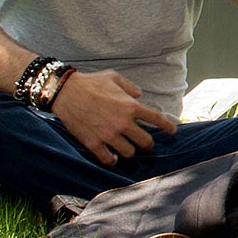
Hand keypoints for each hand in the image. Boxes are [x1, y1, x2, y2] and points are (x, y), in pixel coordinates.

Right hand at [50, 68, 179, 164]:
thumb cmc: (90, 82)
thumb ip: (129, 87)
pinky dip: (112, 160)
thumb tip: (139, 94)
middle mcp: (122, 122)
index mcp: (130, 106)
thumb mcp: (114, 77)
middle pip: (145, 142)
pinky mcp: (93, 143)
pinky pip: (108, 159)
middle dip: (148, 143)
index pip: (156, 119)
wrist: (65, 92)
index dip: (167, 126)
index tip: (172, 131)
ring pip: (129, 153)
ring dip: (130, 151)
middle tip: (145, 143)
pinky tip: (113, 157)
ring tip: (127, 148)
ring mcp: (108, 135)